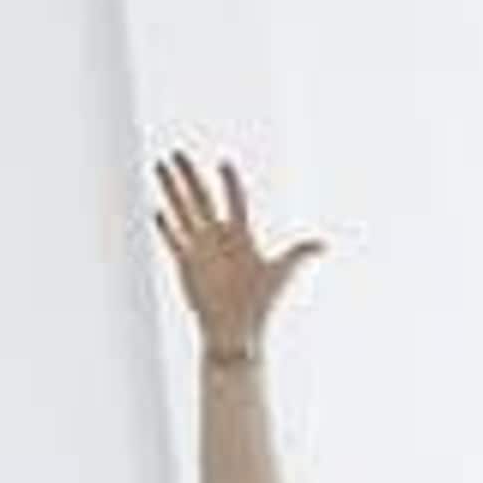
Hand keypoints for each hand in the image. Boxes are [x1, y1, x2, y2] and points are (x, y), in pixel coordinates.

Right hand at [153, 152, 324, 358]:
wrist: (237, 329)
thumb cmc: (261, 304)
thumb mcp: (280, 273)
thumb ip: (298, 254)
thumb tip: (324, 244)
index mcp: (241, 236)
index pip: (235, 201)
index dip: (230, 183)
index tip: (224, 162)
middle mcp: (218, 238)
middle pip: (200, 198)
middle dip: (188, 176)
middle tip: (177, 153)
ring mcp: (200, 249)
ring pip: (182, 211)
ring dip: (170, 190)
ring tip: (158, 166)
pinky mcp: (185, 264)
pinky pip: (173, 239)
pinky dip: (166, 226)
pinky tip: (158, 210)